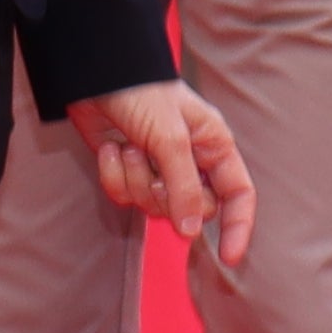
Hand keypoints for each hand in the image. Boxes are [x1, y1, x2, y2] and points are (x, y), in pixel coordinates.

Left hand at [69, 82, 254, 272]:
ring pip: (155, 206)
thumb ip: (184, 187)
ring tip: (129, 146)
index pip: (238, 194)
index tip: (231, 257)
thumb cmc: (141, 93)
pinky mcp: (127, 171)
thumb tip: (192, 232)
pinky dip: (114, 175)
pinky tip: (110, 148)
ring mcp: (157, 168)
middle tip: (153, 165)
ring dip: (136, 179)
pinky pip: (125, 196)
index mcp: (213, 146)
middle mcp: (190, 160)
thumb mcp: (170, 138)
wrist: (93, 75)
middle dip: (168, 195)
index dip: (238, 226)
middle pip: (193, 209)